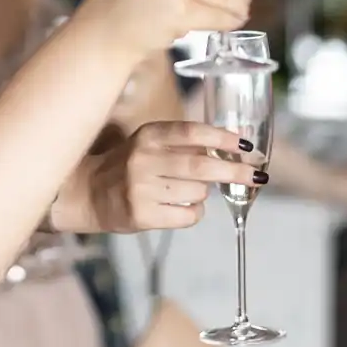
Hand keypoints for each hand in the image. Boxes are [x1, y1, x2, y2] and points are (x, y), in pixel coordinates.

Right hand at [55, 121, 260, 232]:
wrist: (89, 193)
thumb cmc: (129, 166)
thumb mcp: (151, 144)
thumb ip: (185, 143)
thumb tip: (234, 145)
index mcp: (149, 135)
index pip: (192, 131)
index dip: (223, 137)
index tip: (246, 145)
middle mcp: (144, 159)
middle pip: (202, 165)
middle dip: (235, 170)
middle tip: (257, 175)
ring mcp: (141, 189)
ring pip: (198, 193)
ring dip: (204, 193)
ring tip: (186, 190)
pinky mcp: (142, 215)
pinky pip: (188, 215)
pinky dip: (193, 212)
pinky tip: (178, 207)